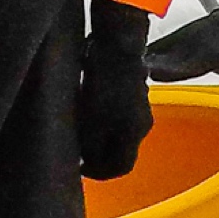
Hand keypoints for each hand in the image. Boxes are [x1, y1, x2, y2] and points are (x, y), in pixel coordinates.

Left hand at [79, 0, 153, 179]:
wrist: (116, 43)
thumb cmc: (104, 84)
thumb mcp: (91, 123)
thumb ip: (92, 148)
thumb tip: (88, 161)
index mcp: (134, 133)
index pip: (121, 167)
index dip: (99, 174)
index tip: (80, 169)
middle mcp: (141, 121)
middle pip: (120, 149)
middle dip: (98, 154)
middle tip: (76, 151)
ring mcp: (138, 103)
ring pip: (117, 129)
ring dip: (99, 135)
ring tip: (77, 128)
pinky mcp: (131, 87)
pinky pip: (116, 111)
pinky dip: (102, 117)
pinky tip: (84, 106)